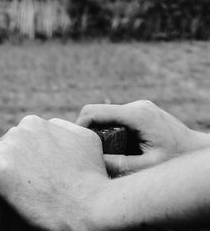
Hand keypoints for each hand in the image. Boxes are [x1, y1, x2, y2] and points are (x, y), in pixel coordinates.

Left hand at [0, 116, 109, 230]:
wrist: (90, 205)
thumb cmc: (92, 177)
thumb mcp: (85, 139)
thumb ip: (63, 127)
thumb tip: (50, 126)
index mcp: (37, 123)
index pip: (21, 134)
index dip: (26, 152)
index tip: (31, 167)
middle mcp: (21, 130)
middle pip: (6, 142)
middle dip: (13, 157)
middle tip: (25, 179)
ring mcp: (8, 149)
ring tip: (8, 182)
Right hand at [77, 100, 209, 174]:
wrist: (197, 151)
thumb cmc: (176, 159)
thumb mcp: (146, 167)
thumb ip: (118, 164)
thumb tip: (91, 160)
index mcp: (136, 114)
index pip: (94, 111)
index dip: (79, 125)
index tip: (75, 143)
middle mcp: (136, 106)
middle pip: (97, 112)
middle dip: (89, 131)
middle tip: (87, 151)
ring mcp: (138, 106)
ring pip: (106, 115)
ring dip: (100, 131)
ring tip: (103, 152)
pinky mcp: (140, 111)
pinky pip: (115, 117)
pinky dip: (109, 130)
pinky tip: (115, 147)